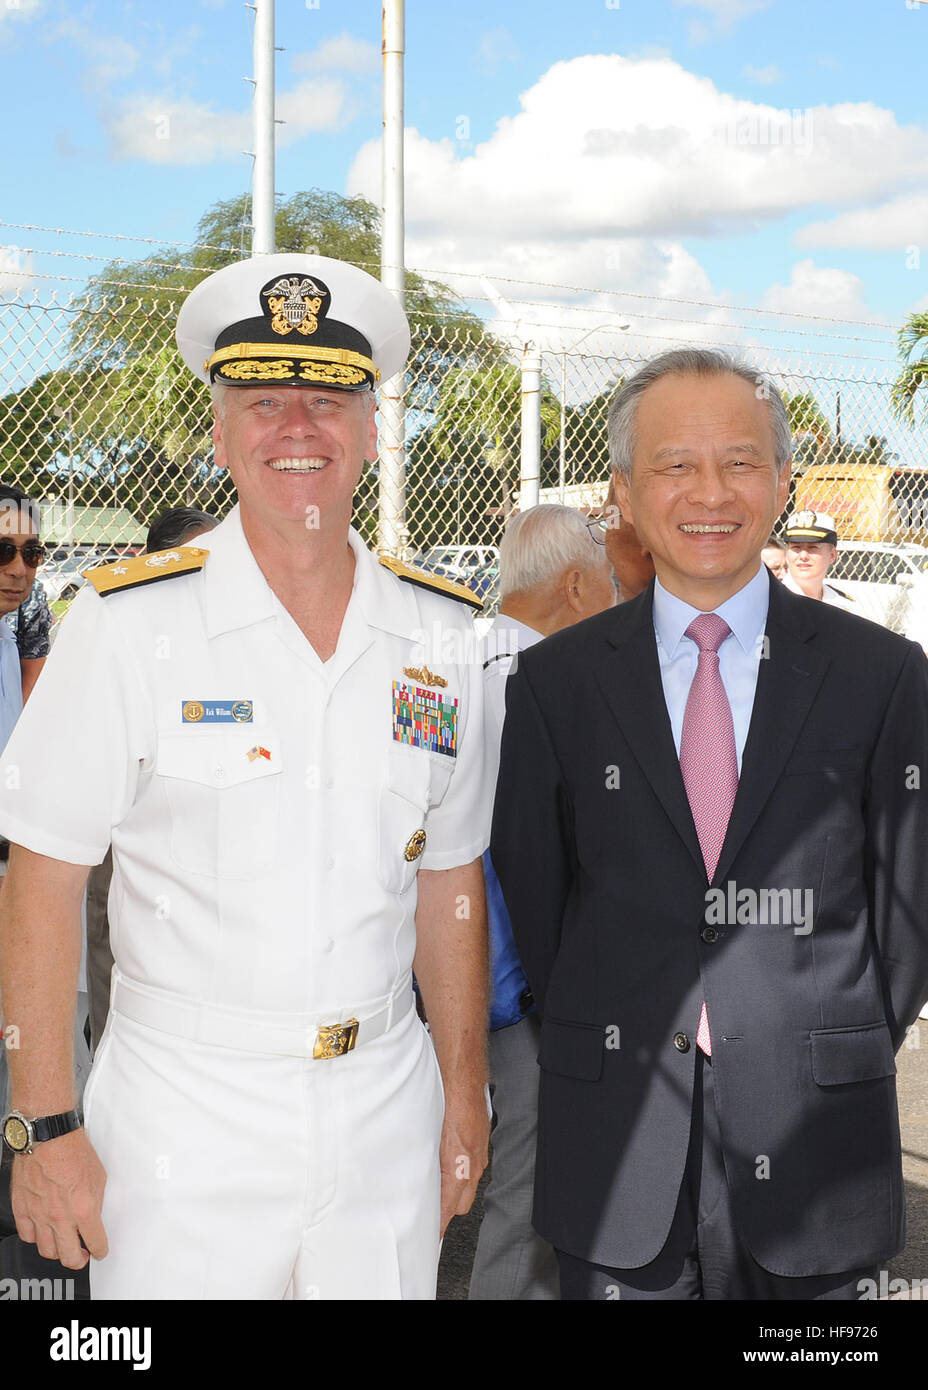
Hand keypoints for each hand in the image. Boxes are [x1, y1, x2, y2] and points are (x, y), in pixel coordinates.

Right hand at [11, 1126, 107, 1268]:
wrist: (48, 1136)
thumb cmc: (72, 1150)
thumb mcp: (99, 1176)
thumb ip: (96, 1201)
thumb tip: (95, 1214)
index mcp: (84, 1209)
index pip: (96, 1242)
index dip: (100, 1250)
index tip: (100, 1250)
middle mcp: (61, 1216)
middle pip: (69, 1257)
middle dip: (79, 1260)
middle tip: (82, 1256)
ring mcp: (39, 1215)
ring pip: (47, 1250)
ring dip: (57, 1251)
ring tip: (63, 1245)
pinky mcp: (22, 1208)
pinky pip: (27, 1235)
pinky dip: (36, 1237)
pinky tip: (42, 1232)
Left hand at [439, 1087, 489, 1237]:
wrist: (463, 1078)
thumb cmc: (446, 1102)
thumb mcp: (429, 1138)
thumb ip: (427, 1164)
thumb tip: (418, 1181)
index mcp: (459, 1167)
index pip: (449, 1208)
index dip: (439, 1223)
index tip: (430, 1234)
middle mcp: (473, 1164)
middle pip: (461, 1204)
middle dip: (446, 1212)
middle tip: (428, 1215)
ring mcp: (480, 1154)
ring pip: (468, 1186)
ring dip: (453, 1193)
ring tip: (435, 1192)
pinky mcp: (482, 1144)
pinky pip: (472, 1169)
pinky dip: (460, 1174)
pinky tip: (447, 1167)